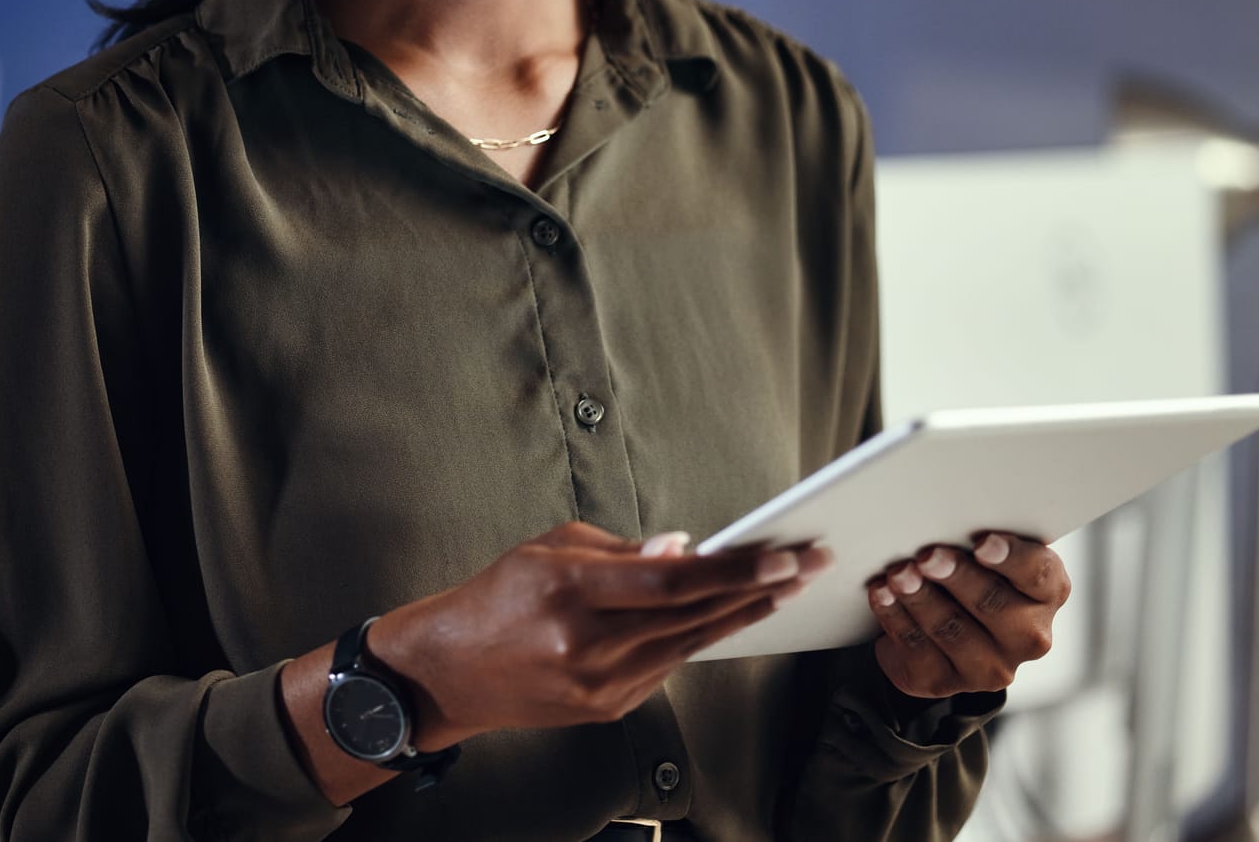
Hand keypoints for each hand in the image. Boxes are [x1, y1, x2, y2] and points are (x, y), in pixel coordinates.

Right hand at [369, 520, 834, 745]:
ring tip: (787, 585)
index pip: (667, 580)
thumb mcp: (548, 549)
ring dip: (744, 612)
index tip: (777, 553)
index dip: (729, 568)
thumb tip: (684, 548)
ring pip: (690, 643)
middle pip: (691, 614)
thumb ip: (621, 550)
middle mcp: (588, 643)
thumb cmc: (497, 598)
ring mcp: (599, 684)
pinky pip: (668, 665)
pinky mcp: (608, 708)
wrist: (450, 672)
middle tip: (808, 562)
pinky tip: (733, 614)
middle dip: (758, 586)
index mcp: (569, 591)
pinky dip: (701, 637)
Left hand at [863, 530, 1069, 699]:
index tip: (983, 543)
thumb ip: (983, 538)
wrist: (943, 628)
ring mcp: (988, 666)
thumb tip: (946, 513)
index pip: (1039, 574)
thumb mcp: (988, 553)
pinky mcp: (944, 680)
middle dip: (956, 577)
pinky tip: (883, 595)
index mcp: (1046, 594)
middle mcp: (1027, 636)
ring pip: (951, 629)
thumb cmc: (971, 573)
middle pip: (992, 603)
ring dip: (920, 597)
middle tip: (927, 556)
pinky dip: (895, 616)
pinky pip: (916, 648)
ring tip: (898, 573)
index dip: (1012, 558)